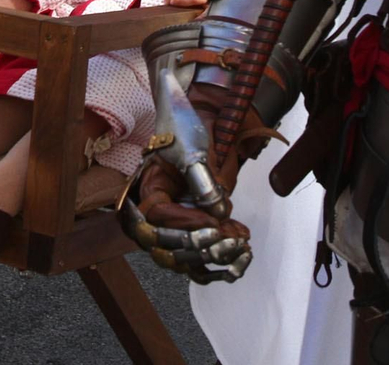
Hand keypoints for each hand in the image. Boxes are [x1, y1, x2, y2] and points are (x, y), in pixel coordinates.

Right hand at [122, 79, 252, 283]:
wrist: (194, 122)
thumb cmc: (185, 131)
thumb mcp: (194, 150)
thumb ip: (204, 181)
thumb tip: (219, 213)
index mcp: (146, 190)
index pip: (157, 217)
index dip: (184, 224)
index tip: (213, 224)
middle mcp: (152, 215)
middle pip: (164, 247)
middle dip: (199, 247)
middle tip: (231, 240)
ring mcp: (169, 227)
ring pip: (182, 259)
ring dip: (211, 259)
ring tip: (241, 246)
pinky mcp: (187, 233)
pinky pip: (195, 260)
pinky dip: (216, 267)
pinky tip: (240, 262)